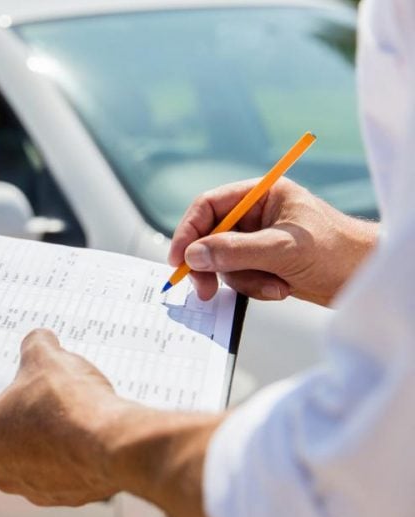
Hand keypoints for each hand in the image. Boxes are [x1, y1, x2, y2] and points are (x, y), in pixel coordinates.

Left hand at [0, 329, 225, 516]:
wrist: (113, 444)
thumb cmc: (67, 403)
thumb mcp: (45, 356)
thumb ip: (35, 344)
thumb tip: (39, 340)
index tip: (9, 376)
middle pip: (6, 432)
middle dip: (23, 411)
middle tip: (43, 388)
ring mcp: (33, 489)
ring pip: (36, 453)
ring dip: (49, 434)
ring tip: (72, 409)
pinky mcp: (66, 497)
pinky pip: (65, 468)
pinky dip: (73, 452)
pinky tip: (88, 431)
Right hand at [169, 178, 377, 305]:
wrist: (368, 278)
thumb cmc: (337, 251)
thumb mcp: (282, 249)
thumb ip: (234, 250)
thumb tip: (194, 255)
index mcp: (262, 195)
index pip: (210, 206)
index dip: (189, 231)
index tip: (179, 259)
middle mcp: (257, 214)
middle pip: (211, 236)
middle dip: (212, 264)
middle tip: (205, 290)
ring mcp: (259, 240)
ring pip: (224, 262)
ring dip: (243, 280)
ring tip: (273, 286)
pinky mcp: (264, 263)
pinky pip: (240, 277)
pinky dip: (255, 287)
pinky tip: (281, 288)